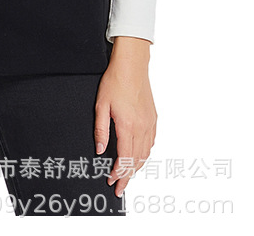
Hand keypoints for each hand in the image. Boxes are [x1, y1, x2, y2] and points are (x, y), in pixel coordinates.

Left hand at [94, 37, 156, 198]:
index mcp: (127, 126)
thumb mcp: (101, 105)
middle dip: (128, 176)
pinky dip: (145, 154)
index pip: (124, 158)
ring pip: (146, 154)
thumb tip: (100, 150)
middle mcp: (141, 128)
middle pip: (137, 161)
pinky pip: (151, 142)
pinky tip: (139, 156)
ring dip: (137, 167)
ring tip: (128, 174)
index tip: (112, 181)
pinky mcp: (153, 118)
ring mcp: (149, 123)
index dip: (118, 173)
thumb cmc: (115, 82)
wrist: (131, 66)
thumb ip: (100, 130)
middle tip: (120, 187)